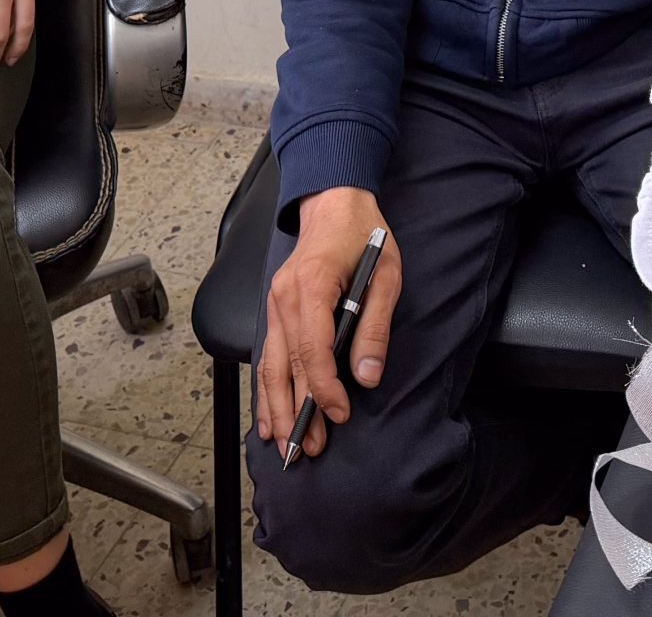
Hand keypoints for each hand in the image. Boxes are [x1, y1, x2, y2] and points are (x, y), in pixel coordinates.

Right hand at [255, 187, 402, 463]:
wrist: (334, 203)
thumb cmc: (364, 236)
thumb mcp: (385, 275)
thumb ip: (375, 325)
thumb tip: (368, 375)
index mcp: (311, 287)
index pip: (312, 351)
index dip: (324, 388)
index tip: (340, 414)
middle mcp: (284, 298)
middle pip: (284, 366)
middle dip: (296, 411)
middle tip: (309, 449)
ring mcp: (274, 303)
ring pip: (269, 366)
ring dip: (277, 408)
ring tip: (285, 444)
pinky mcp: (275, 308)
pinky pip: (267, 355)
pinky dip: (266, 389)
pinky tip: (269, 416)